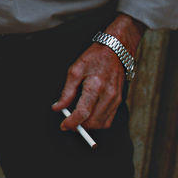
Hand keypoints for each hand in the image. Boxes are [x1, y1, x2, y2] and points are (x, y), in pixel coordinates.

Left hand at [53, 14, 144, 130]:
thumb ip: (66, 92)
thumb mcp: (74, 70)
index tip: (64, 126)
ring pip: (102, 123)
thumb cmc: (94, 58)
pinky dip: (98, 122)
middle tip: (69, 122)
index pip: (83, 112)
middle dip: (79, 126)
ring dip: (89, 126)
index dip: (72, 122)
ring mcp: (116, 99)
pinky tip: (90, 116)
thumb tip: (58, 108)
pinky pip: (109, 120)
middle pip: (93, 121)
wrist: (115, 51)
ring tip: (78, 118)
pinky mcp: (119, 101)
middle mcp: (108, 95)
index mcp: (95, 86)